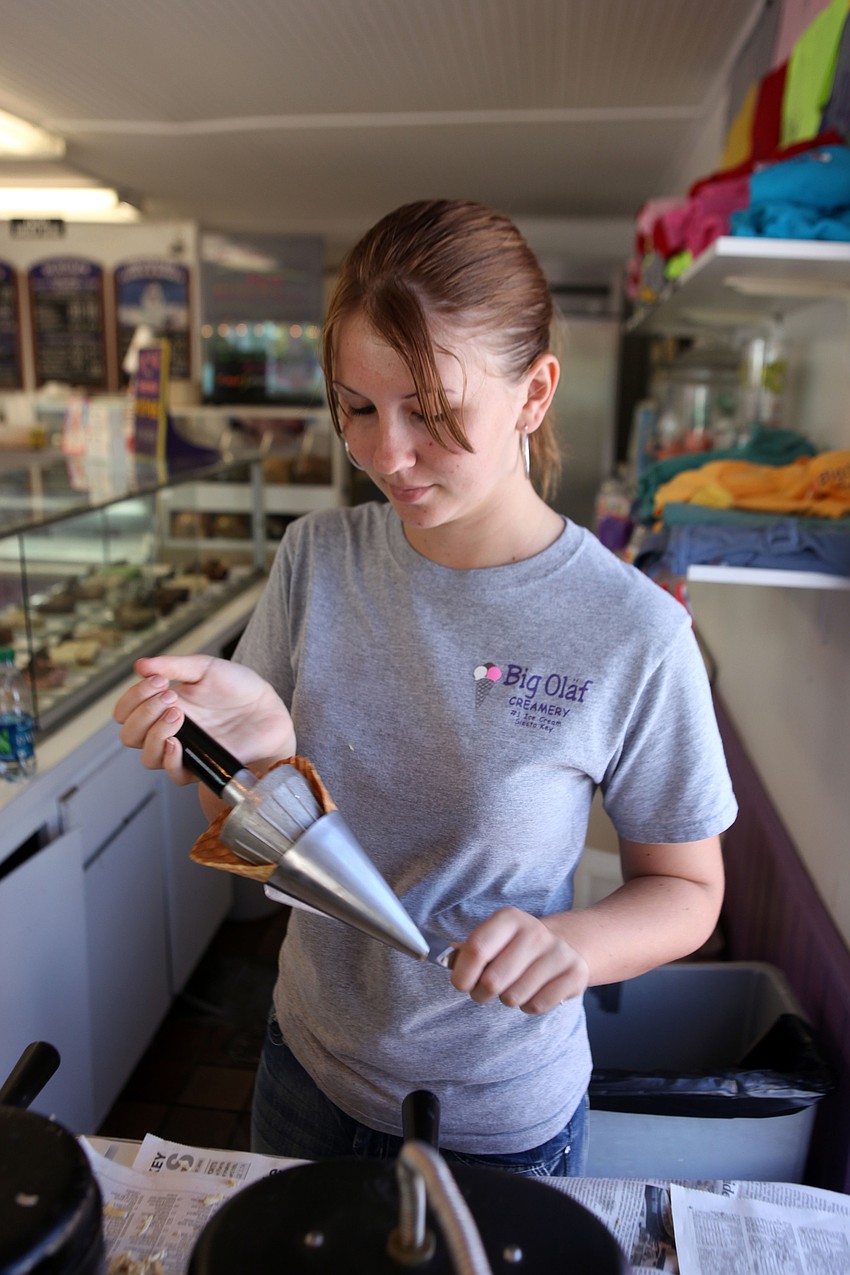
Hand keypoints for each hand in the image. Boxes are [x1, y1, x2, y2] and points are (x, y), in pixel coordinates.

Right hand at [113, 654, 295, 784]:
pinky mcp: (202, 766)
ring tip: (178, 713)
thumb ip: (174, 666)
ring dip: (154, 732)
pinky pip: (173, 773)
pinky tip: (178, 741)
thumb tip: (140, 665)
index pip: (127, 711)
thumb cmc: (240, 689)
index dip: (131, 699)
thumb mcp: (207, 668)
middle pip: (130, 735)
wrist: (270, 710)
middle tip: (169, 695)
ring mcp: (184, 750)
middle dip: (142, 713)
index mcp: (165, 705)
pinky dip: (169, 758)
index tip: (157, 682)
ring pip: (147, 756)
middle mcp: (169, 730)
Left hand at [450, 907, 588, 1014]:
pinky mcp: (575, 974)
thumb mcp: (493, 939)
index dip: (463, 974)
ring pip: (514, 997)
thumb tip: (443, 959)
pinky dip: (529, 1006)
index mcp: (509, 919)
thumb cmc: (515, 948)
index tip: (461, 984)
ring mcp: (558, 952)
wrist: (564, 947)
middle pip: (493, 981)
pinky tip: (533, 991)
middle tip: (485, 990)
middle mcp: (535, 931)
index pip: (477, 949)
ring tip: (513, 986)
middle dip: (482, 993)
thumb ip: (468, 951)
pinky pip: (536, 1005)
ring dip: (508, 999)